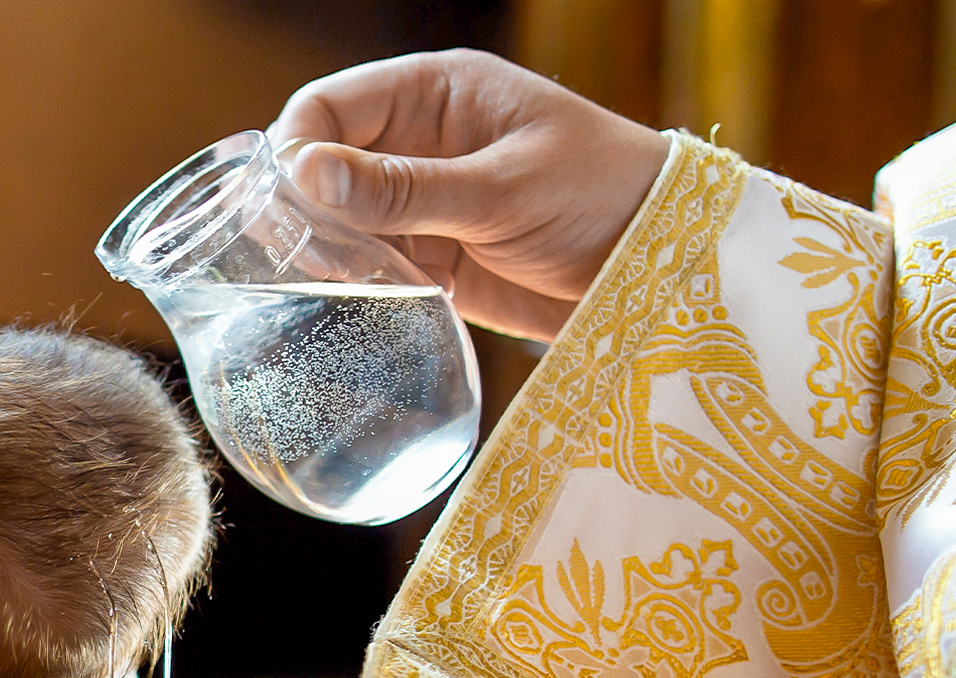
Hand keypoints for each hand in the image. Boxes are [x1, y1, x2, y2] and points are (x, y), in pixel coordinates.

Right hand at [268, 49, 669, 340]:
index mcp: (435, 95)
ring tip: (336, 285)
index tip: (290, 205)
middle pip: (324, 167)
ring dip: (331, 254)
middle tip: (306, 257)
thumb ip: (403, 189)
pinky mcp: (435, 260)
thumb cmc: (600, 195)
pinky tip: (361, 305)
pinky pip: (374, 268)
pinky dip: (361, 288)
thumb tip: (304, 173)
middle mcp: (419, 143)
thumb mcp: (501, 189)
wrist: (666, 265)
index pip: (329, 107)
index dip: (297, 150)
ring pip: (342, 223)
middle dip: (307, 209)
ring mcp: (424, 204)